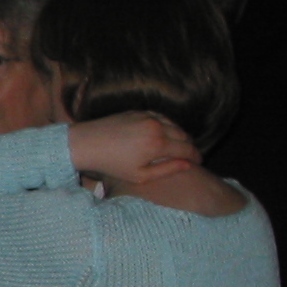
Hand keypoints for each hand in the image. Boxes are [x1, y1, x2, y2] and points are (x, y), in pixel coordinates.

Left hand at [67, 110, 198, 185]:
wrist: (86, 143)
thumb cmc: (112, 164)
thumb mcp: (140, 175)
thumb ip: (167, 170)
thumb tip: (188, 165)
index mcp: (158, 144)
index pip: (187, 149)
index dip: (196, 156)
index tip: (199, 162)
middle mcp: (156, 127)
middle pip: (184, 135)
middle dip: (189, 146)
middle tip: (190, 156)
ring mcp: (147, 116)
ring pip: (174, 125)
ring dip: (179, 135)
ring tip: (178, 146)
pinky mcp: (139, 111)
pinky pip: (161, 117)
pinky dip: (167, 125)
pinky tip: (164, 134)